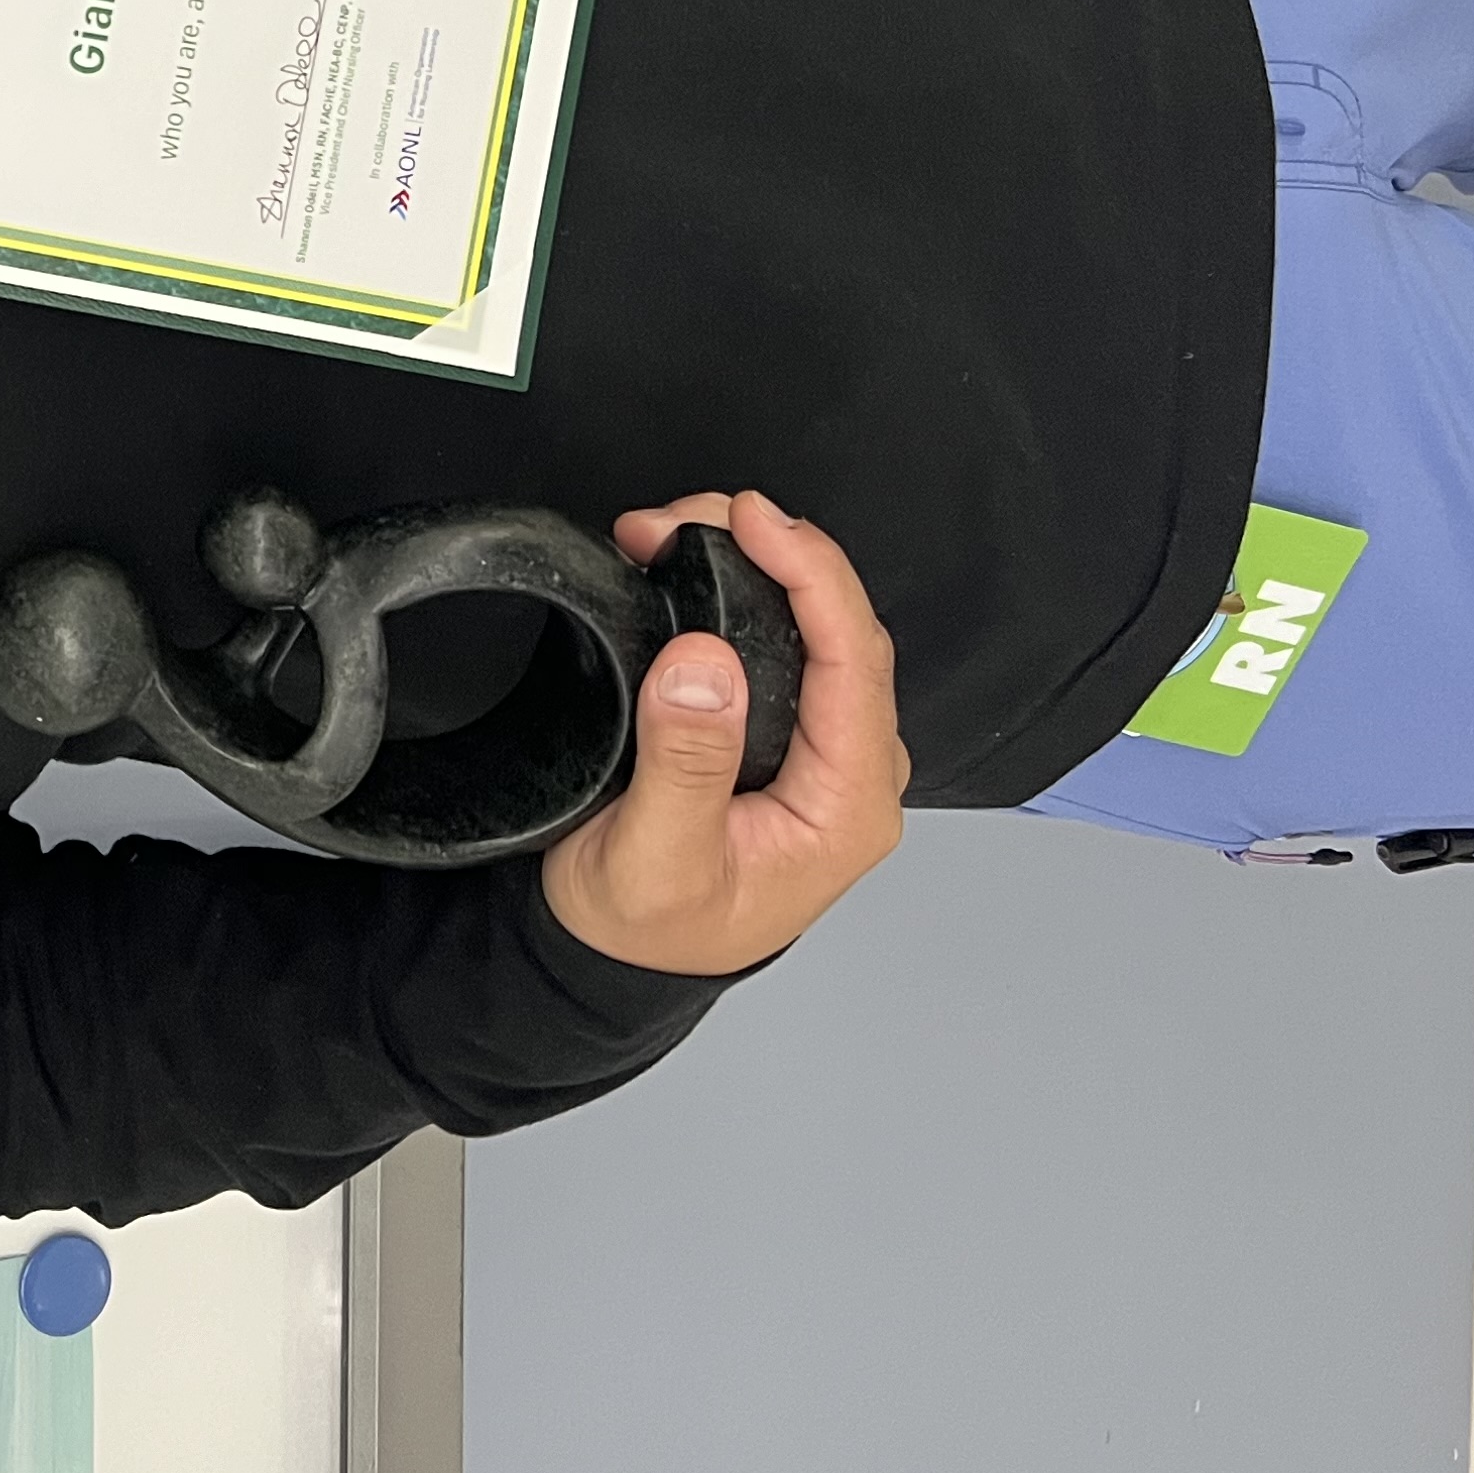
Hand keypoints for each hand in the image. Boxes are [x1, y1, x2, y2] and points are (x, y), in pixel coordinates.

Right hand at [540, 488, 907, 977]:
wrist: (619, 957)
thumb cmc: (645, 926)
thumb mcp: (653, 858)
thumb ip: (684, 764)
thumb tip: (705, 664)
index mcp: (846, 808)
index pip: (854, 662)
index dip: (812, 574)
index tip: (753, 521)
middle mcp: (851, 774)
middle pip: (841, 631)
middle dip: (772, 553)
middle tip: (686, 516)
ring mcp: (823, 753)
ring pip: (815, 629)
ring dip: (753, 566)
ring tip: (672, 531)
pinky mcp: (786, 737)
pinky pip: (786, 646)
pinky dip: (740, 593)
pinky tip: (691, 567)